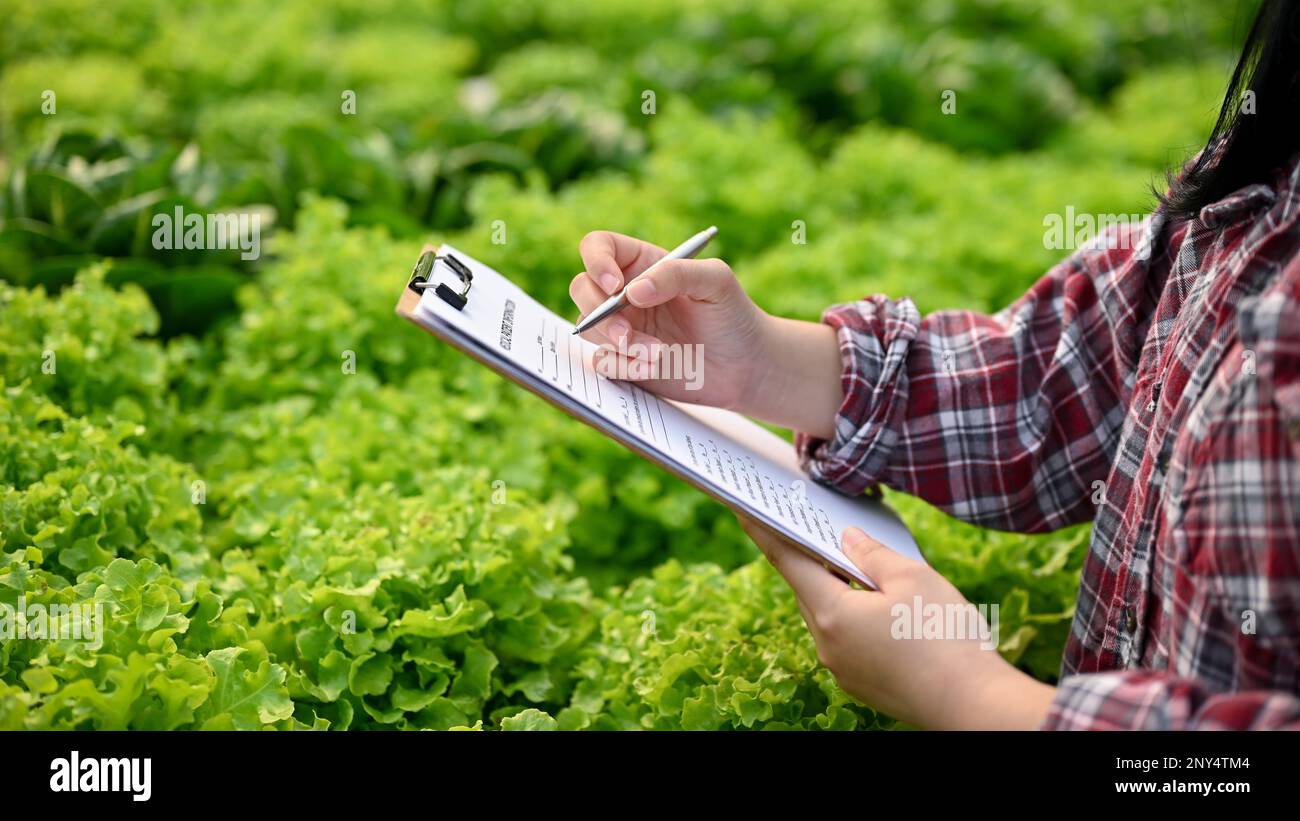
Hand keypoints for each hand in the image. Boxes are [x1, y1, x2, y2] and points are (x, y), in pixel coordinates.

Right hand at [572, 231, 844, 437]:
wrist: (744, 366)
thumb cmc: (732, 315)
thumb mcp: (715, 282)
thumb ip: (676, 274)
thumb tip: (631, 291)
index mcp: (642, 263)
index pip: (598, 247)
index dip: (597, 262)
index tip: (615, 287)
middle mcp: (624, 293)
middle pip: (581, 288)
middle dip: (599, 313)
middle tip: (626, 334)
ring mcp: (620, 327)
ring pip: (589, 329)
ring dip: (619, 344)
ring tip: (659, 355)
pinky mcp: (622, 360)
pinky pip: (601, 362)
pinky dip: (622, 366)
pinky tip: (653, 368)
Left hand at [735, 515, 1056, 729]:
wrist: (974, 705)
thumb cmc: (944, 637)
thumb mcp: (910, 577)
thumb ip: (871, 552)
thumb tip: (846, 538)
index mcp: (830, 613)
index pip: (785, 560)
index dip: (763, 530)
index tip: (743, 509)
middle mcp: (826, 645)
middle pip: (810, 588)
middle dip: (813, 558)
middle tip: (817, 526)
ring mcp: (842, 669)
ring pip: (831, 615)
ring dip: (839, 589)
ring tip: (862, 563)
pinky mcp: (862, 683)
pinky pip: (849, 639)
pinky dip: (856, 616)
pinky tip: (884, 605)